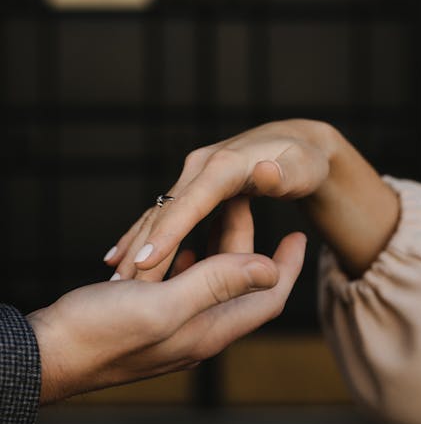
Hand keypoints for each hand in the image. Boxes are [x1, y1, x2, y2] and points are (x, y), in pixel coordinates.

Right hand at [29, 198, 306, 403]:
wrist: (49, 354)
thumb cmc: (99, 332)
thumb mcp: (162, 306)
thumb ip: (217, 285)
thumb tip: (269, 269)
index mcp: (209, 329)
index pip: (267, 298)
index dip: (287, 267)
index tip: (299, 236)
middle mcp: (198, 330)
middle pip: (238, 282)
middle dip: (246, 241)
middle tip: (247, 200)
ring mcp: (173, 325)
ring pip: (209, 280)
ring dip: (216, 246)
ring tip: (217, 213)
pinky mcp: (148, 318)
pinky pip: (181, 285)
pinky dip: (186, 260)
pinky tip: (179, 246)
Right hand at [105, 119, 337, 281]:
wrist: (299, 139)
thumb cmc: (304, 161)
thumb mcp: (300, 169)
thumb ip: (281, 177)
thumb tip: (266, 172)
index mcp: (224, 166)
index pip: (190, 203)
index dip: (167, 233)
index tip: (143, 261)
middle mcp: (202, 168)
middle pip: (167, 213)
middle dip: (143, 247)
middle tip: (119, 284)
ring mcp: (194, 176)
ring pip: (159, 215)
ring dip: (138, 245)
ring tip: (112, 279)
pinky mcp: (192, 185)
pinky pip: (164, 213)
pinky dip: (144, 234)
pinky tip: (120, 256)